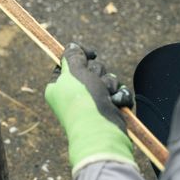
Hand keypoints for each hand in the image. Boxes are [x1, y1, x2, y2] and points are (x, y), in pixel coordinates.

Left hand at [45, 43, 136, 175]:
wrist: (102, 132)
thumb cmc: (83, 100)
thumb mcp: (75, 72)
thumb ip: (73, 56)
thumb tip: (71, 46)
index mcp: (59, 86)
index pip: (69, 63)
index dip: (81, 57)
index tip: (91, 54)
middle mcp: (74, 94)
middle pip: (91, 69)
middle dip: (98, 74)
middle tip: (96, 84)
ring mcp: (92, 103)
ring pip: (107, 79)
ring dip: (110, 85)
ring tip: (107, 97)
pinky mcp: (109, 110)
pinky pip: (118, 93)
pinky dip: (120, 97)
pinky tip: (117, 104)